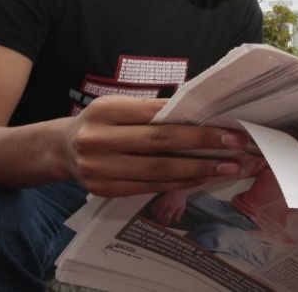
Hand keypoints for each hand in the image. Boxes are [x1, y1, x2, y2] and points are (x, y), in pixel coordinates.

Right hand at [60, 96, 248, 196]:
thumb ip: (152, 110)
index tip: (226, 126)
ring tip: (227, 167)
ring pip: (158, 170)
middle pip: (161, 143)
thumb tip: (201, 114)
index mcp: (106, 111)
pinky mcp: (104, 190)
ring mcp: (99, 168)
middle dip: (203, 145)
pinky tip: (201, 179)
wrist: (61, 149)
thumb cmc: (101, 122)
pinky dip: (179, 184)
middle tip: (236, 147)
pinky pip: (149, 187)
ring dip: (198, 170)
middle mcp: (99, 139)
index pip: (157, 115)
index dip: (193, 122)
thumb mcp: (118, 107)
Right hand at [147, 190, 188, 225]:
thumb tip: (177, 220)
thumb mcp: (182, 207)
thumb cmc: (180, 198)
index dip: (165, 222)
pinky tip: (155, 212)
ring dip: (156, 216)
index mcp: (172, 208)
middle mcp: (166, 205)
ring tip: (157, 218)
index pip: (167, 217)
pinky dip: (153, 210)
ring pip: (156, 211)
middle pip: (160, 215)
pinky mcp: (160, 200)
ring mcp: (162, 202)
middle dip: (160, 220)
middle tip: (160, 223)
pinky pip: (154, 206)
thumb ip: (179, 214)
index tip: (165, 225)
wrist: (177, 190)